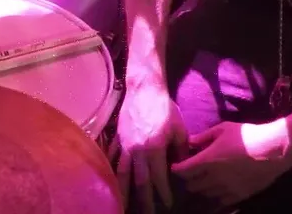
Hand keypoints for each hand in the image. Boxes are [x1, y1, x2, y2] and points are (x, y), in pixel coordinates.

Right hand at [112, 83, 188, 213]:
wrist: (144, 88)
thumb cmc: (164, 107)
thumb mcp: (179, 129)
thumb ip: (181, 151)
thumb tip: (182, 167)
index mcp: (154, 149)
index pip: (158, 177)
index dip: (163, 192)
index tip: (168, 204)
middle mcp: (137, 151)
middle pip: (139, 181)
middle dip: (144, 200)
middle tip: (148, 213)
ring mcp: (124, 145)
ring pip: (121, 173)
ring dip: (123, 191)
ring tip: (122, 205)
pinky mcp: (118, 138)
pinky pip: (113, 157)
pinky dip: (110, 170)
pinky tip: (108, 181)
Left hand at [169, 120, 291, 207]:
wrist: (274, 150)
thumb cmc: (248, 135)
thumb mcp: (224, 129)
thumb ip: (204, 137)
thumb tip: (189, 141)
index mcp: (208, 160)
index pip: (183, 171)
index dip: (177, 169)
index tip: (176, 166)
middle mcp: (214, 178)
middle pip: (192, 185)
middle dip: (189, 179)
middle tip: (191, 171)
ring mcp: (226, 189)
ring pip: (205, 194)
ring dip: (202, 187)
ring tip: (206, 178)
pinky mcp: (239, 196)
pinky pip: (221, 200)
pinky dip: (216, 195)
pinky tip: (220, 186)